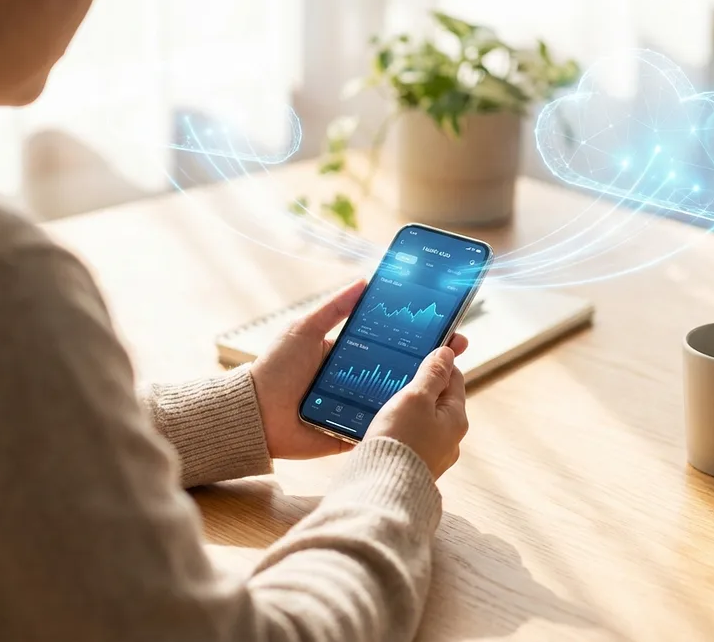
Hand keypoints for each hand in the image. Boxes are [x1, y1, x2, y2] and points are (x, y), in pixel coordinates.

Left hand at [250, 280, 468, 459]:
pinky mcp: (353, 432)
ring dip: (420, 392)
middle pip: (401, 370)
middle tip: (458, 353)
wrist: (255, 414)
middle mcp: (358, 380)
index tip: (446, 328)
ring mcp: (358, 407)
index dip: (418, 336)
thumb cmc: (276, 369)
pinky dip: (400, 422)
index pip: (393, 343)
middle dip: (430, 363)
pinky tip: (425, 415)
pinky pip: (381, 426)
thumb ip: (334, 308)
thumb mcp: (305, 330)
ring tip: (451, 383)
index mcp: (350, 355)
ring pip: (396, 399)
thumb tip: (364, 281)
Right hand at [364, 346, 467, 478]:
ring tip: (386, 402)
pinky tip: (384, 426)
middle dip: (421, 387)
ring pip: (424, 420)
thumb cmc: (400, 440)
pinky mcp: (415, 466)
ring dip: (409, 409)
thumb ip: (432, 374)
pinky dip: (401, 428)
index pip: (454, 378)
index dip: (438, 362)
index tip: (421, 351)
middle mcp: (451, 439)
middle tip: (398, 377)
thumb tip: (447, 352)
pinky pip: (412, 439)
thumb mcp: (415, 397)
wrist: (382, 487)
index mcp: (456, 418)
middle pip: (439, 400)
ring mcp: (434, 455)